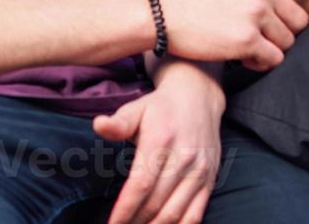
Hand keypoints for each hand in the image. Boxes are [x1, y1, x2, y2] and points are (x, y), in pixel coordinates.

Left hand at [95, 62, 224, 223]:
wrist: (198, 96)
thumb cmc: (161, 107)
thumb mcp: (137, 108)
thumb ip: (118, 122)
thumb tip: (98, 124)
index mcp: (161, 141)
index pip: (141, 185)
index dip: (125, 209)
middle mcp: (183, 158)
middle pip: (155, 203)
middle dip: (134, 222)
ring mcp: (199, 171)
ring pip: (175, 213)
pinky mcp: (210, 179)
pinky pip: (196, 214)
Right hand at [153, 0, 308, 70]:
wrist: (161, 13)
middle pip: (299, 20)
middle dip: (282, 32)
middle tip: (255, 33)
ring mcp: (257, 13)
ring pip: (287, 43)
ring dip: (269, 50)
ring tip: (241, 43)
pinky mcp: (248, 39)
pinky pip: (272, 59)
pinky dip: (258, 64)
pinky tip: (238, 56)